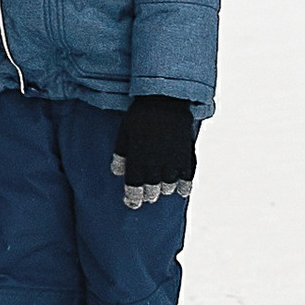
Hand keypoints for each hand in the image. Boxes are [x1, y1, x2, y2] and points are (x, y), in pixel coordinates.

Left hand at [112, 94, 194, 208]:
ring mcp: (173, 162)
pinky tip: (182, 192)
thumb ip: (120, 155)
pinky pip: (187, 178)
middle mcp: (155, 166)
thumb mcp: (124, 134)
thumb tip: (117, 173)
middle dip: (148, 195)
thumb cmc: (140, 116)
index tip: (131, 204)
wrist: (165, 100)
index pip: (134, 188)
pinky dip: (184, 187)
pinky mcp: (187, 156)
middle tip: (147, 195)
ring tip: (161, 189)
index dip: (133, 199)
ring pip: (168, 186)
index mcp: (138, 161)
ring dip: (163, 190)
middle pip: (152, 190)